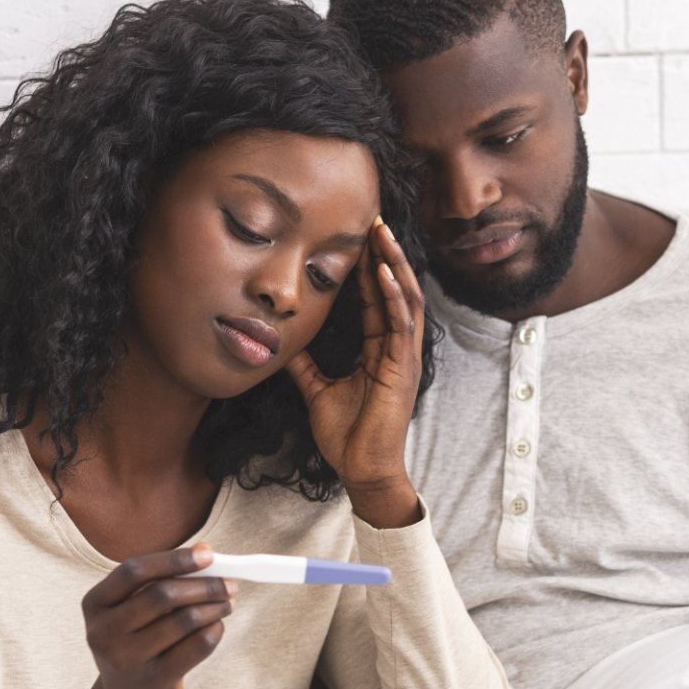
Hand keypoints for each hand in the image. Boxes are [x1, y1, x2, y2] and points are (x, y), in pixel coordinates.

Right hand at [77, 544, 235, 688]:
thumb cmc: (135, 643)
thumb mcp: (133, 610)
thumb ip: (162, 579)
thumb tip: (204, 549)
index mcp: (95, 604)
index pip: (134, 571)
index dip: (174, 559)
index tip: (208, 555)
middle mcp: (104, 631)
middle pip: (163, 595)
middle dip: (204, 585)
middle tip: (229, 584)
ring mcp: (127, 659)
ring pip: (185, 620)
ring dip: (214, 607)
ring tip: (228, 603)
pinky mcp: (154, 681)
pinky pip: (197, 646)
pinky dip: (215, 630)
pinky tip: (218, 626)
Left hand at [285, 218, 423, 528]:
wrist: (360, 469)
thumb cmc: (346, 435)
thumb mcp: (316, 389)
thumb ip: (305, 364)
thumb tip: (283, 342)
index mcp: (380, 350)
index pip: (375, 297)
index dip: (368, 266)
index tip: (357, 236)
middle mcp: (396, 348)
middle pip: (395, 289)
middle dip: (386, 253)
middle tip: (374, 218)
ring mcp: (403, 357)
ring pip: (404, 298)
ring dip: (394, 264)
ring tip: (382, 233)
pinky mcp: (404, 369)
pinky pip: (402, 324)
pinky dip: (393, 296)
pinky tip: (383, 272)